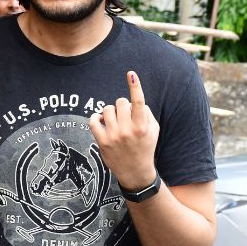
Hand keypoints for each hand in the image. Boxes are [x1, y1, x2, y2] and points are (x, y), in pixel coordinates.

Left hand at [89, 71, 158, 190]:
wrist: (135, 171)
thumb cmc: (145, 146)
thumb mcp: (153, 130)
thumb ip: (145, 113)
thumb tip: (133, 100)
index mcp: (142, 126)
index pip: (138, 102)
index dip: (135, 86)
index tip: (131, 74)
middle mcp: (128, 131)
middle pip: (120, 103)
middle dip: (122, 106)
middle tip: (125, 117)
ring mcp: (114, 136)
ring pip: (107, 109)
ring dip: (110, 112)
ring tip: (114, 121)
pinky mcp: (102, 141)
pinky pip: (93, 120)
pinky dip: (95, 117)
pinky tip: (100, 120)